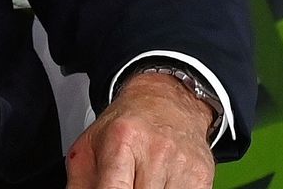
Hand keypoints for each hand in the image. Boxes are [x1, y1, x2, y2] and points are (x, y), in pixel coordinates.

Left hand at [65, 71, 215, 187]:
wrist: (168, 102)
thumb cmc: (127, 124)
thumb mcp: (92, 143)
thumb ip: (79, 180)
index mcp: (121, 139)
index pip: (114, 188)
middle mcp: (155, 151)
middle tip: (123, 183)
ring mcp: (182, 165)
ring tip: (139, 181)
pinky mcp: (202, 177)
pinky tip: (159, 184)